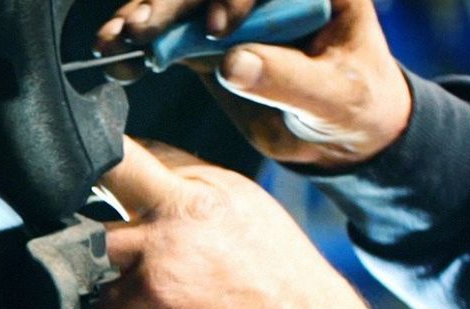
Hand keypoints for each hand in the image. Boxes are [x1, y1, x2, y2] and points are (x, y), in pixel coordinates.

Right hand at [93, 0, 412, 168]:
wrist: (340, 134)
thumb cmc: (356, 107)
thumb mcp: (335, 97)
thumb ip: (288, 80)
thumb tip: (233, 64)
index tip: (217, 29)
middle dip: (170, 3)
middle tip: (140, 28)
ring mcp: (236, 13)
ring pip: (181, 6)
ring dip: (142, 19)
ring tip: (113, 41)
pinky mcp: (210, 41)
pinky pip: (168, 36)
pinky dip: (139, 46)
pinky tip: (114, 55)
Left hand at [97, 138, 378, 308]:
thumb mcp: (255, 232)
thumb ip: (201, 215)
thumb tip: (154, 218)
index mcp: (219, 186)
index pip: (149, 155)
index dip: (118, 175)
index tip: (105, 197)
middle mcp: (189, 205)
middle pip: (112, 170)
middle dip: (85, 192)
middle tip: (80, 223)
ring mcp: (164, 246)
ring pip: (92, 244)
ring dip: (96, 272)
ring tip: (130, 299)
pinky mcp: (148, 292)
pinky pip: (100, 304)